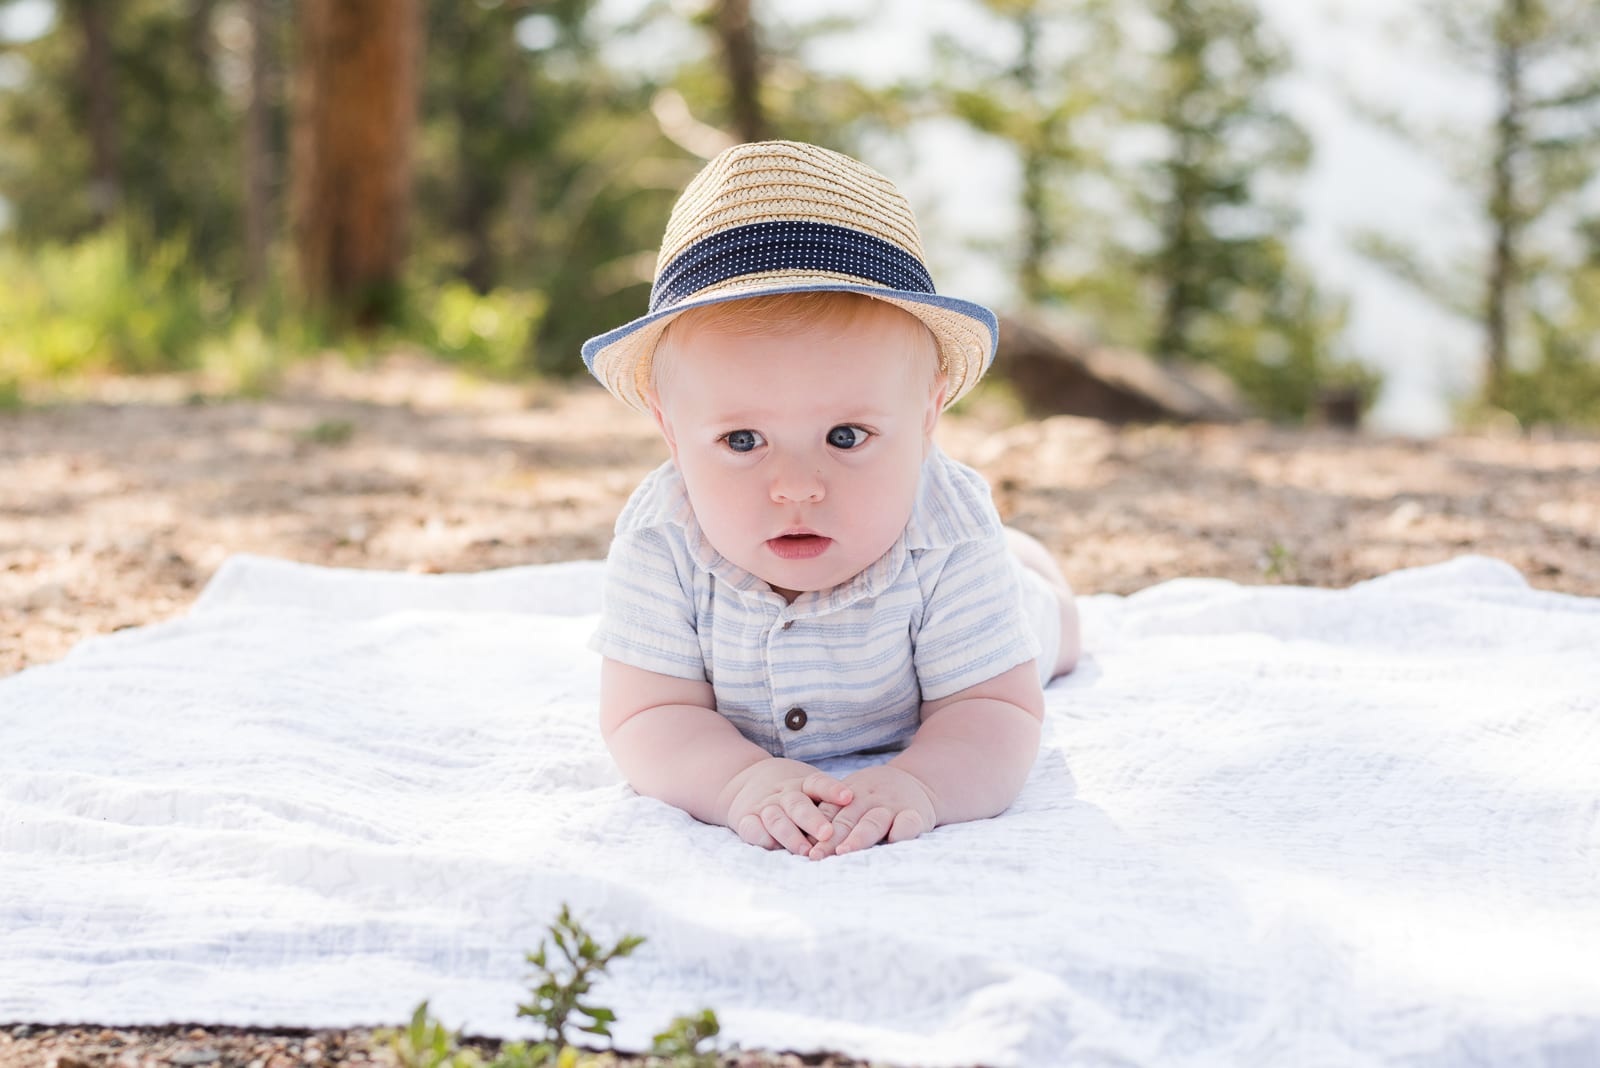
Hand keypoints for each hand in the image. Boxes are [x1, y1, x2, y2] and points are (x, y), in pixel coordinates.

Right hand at [719, 758, 853, 856]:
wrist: (744, 779)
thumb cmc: (792, 792)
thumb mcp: (809, 789)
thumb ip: (829, 805)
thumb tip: (864, 826)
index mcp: (803, 784)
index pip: (818, 783)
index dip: (833, 789)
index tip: (848, 797)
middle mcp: (784, 794)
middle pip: (798, 804)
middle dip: (812, 820)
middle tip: (827, 834)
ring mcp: (764, 806)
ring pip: (776, 818)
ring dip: (790, 835)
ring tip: (806, 851)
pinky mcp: (746, 819)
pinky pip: (751, 828)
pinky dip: (760, 837)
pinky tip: (772, 846)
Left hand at [808, 764, 936, 859]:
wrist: (917, 781)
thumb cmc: (874, 798)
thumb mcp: (851, 798)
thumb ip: (832, 818)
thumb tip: (804, 845)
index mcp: (848, 796)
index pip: (828, 813)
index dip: (815, 830)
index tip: (805, 849)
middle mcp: (868, 799)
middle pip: (847, 819)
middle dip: (830, 839)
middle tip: (817, 856)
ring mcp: (892, 806)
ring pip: (873, 821)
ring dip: (858, 837)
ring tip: (845, 851)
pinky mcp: (915, 814)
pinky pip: (908, 822)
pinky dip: (901, 831)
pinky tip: (892, 842)